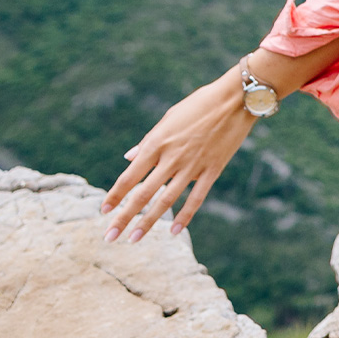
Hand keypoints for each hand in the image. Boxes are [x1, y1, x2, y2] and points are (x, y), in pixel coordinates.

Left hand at [101, 69, 253, 241]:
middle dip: (124, 217)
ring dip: (148, 222)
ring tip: (134, 239)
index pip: (130, 176)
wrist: (236, 98)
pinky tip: (174, 231)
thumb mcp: (169, 118)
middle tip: (109, 237)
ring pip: (166, 200)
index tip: (102, 211)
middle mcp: (171, 157)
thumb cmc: (199, 104)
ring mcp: (193, 165)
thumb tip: (129, 159)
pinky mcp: (212, 169)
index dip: (115, 195)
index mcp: (157, 142)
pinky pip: (196, 198)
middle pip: (143, 194)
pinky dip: (185, 216)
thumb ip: (148, 141)